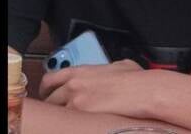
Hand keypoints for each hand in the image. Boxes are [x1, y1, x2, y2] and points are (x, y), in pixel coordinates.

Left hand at [39, 59, 154, 116]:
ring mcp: (76, 102)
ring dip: (62, 117)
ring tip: (69, 121)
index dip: (46, 90)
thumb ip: (104, 69)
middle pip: (49, 100)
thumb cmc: (136, 79)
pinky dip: (70, 125)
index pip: (50, 79)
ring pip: (57, 113)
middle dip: (53, 106)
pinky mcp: (83, 115)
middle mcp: (73, 85)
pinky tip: (78, 125)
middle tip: (59, 112)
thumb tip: (107, 72)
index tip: (47, 95)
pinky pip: (68, 123)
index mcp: (80, 71)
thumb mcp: (118, 65)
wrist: (143, 91)